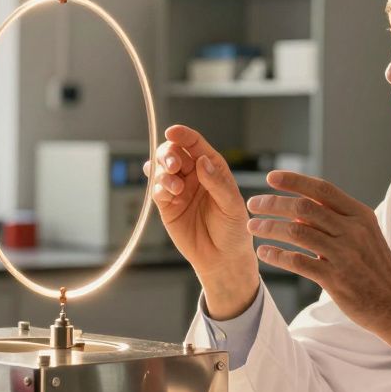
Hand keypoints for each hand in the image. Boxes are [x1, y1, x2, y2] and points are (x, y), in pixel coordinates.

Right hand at [145, 125, 258, 319]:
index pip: (195, 144)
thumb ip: (218, 183)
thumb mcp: (232, 206)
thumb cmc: (234, 230)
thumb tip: (202, 161)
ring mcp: (179, 189)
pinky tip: (169, 195)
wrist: (222, 258)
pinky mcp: (167, 205)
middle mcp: (194, 175)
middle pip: (173, 152)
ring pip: (161, 169)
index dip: (183, 135)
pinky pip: (156, 189)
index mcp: (213, 168)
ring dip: (163, 172)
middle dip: (169, 154)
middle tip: (173, 166)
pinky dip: (158, 188)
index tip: (172, 132)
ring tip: (175, 188)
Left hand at [246, 171, 390, 361]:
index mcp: (360, 216)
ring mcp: (345, 255)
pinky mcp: (336, 279)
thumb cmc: (376, 270)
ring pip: (297, 232)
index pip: (323, 189)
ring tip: (253, 227)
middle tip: (253, 204)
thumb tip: (298, 213)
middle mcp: (353, 231)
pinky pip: (298, 262)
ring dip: (269, 227)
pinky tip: (264, 253)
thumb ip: (334, 222)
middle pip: (304, 208)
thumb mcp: (363, 238)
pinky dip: (277, 255)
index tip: (271, 178)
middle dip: (273, 203)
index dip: (294, 181)